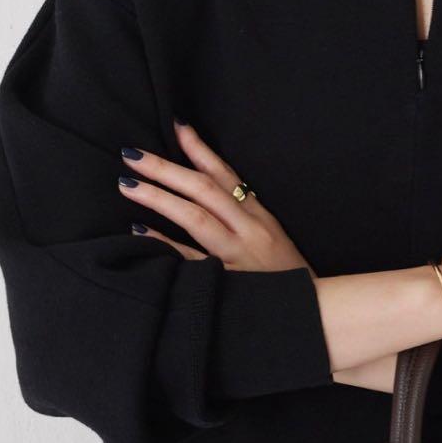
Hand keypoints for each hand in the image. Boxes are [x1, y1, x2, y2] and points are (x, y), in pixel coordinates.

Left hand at [118, 120, 387, 390]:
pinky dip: (163, 244)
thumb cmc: (285, 278)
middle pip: (204, 190)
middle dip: (167, 169)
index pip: (227, 175)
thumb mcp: (271, 237)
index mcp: (260, 217)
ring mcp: (236, 256)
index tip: (177, 126)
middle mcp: (249, 230)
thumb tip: (203, 190)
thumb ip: (242, 216)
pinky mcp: (225, 281)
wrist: (313, 316)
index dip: (201, 150)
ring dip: (159, 198)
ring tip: (128, 183)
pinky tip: (138, 232)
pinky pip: (189, 259)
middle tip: (132, 154)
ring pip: (196, 218)